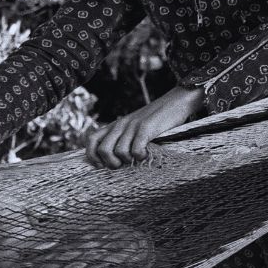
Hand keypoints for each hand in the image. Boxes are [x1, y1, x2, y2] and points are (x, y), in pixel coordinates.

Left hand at [85, 85, 203, 167]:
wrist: (176, 101)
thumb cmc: (156, 120)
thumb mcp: (134, 127)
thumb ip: (123, 138)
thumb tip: (114, 160)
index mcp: (115, 125)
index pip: (91, 140)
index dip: (92, 156)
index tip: (102, 166)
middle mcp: (121, 125)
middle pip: (103, 149)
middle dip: (110, 163)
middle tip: (123, 165)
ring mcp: (133, 126)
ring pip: (119, 151)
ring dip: (128, 161)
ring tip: (137, 158)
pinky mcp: (146, 128)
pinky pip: (136, 149)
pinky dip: (140, 157)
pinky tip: (147, 154)